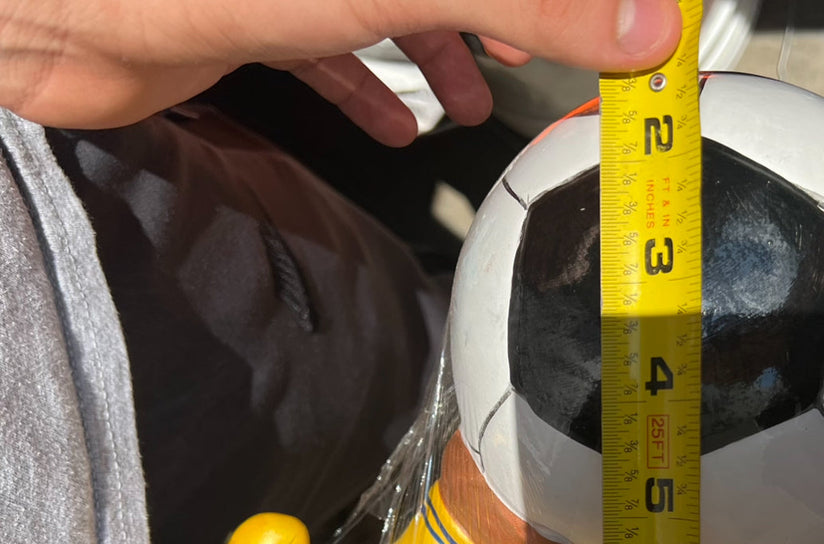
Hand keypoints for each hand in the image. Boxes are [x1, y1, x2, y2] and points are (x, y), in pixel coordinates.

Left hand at [0, 0, 681, 140]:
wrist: (52, 9)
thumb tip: (639, 21)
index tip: (617, 26)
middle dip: (508, 19)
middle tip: (553, 66)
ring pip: (398, 4)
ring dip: (445, 54)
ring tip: (479, 104)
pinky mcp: (254, 11)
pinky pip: (330, 49)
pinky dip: (369, 88)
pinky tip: (394, 124)